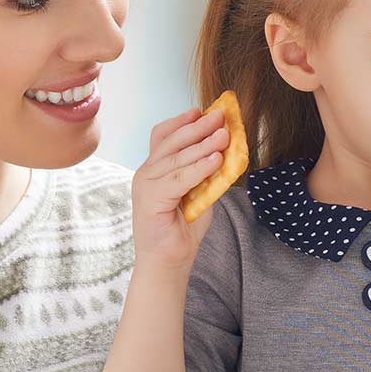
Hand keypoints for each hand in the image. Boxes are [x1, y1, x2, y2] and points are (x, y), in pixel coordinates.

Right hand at [132, 107, 228, 272]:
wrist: (168, 261)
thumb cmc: (182, 229)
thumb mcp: (198, 192)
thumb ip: (205, 173)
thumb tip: (225, 151)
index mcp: (154, 169)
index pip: (163, 136)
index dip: (181, 122)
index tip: (201, 110)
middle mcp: (146, 173)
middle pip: (172, 142)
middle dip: (198, 127)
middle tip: (220, 115)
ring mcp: (145, 185)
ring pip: (177, 159)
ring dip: (203, 145)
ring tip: (225, 135)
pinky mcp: (150, 199)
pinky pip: (179, 179)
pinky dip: (199, 168)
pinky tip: (216, 160)